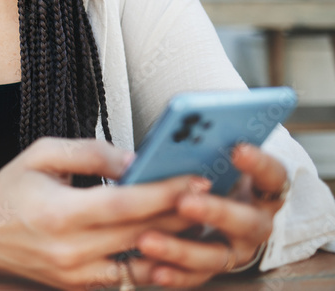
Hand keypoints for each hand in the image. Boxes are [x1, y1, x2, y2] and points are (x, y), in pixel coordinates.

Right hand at [0, 137, 206, 289]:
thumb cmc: (11, 186)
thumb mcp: (42, 154)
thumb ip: (91, 153)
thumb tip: (136, 160)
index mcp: (59, 213)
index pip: (125, 205)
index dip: (165, 192)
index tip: (197, 178)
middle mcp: (69, 250)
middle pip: (140, 233)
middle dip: (180, 213)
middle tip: (211, 195)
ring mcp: (75, 275)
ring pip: (140, 261)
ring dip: (172, 241)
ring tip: (197, 218)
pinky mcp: (79, 286)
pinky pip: (126, 277)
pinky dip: (150, 260)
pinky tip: (168, 241)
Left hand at [134, 143, 288, 286]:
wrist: (219, 210)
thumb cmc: (211, 173)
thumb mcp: (212, 159)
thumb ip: (198, 152)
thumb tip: (164, 143)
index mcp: (262, 190)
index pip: (272, 176)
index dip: (259, 164)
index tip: (237, 149)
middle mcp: (256, 222)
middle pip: (247, 222)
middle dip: (216, 212)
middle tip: (184, 202)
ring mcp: (238, 249)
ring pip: (217, 255)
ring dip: (182, 249)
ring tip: (147, 240)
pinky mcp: (215, 268)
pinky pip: (196, 277)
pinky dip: (174, 274)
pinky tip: (153, 270)